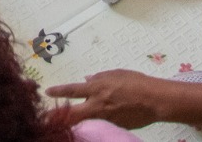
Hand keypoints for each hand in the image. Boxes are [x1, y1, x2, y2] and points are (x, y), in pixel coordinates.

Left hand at [46, 70, 164, 128]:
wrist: (154, 100)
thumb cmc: (136, 82)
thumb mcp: (116, 74)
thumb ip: (99, 77)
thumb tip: (86, 80)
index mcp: (97, 88)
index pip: (72, 90)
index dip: (58, 91)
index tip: (47, 92)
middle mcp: (97, 105)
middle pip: (72, 114)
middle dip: (58, 117)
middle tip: (47, 119)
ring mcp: (105, 119)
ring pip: (87, 119)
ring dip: (83, 117)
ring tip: (83, 114)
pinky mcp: (114, 127)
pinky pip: (103, 122)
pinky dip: (102, 118)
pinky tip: (110, 113)